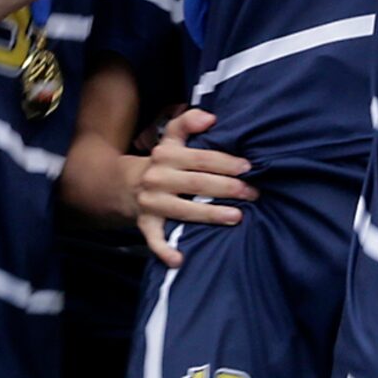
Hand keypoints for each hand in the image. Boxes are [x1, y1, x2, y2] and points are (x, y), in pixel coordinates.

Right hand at [136, 108, 254, 266]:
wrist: (125, 185)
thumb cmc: (162, 162)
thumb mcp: (171, 138)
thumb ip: (188, 123)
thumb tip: (210, 117)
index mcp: (166, 155)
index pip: (200, 158)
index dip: (225, 162)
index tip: (248, 167)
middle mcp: (158, 178)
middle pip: (197, 183)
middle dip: (227, 188)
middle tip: (252, 193)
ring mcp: (151, 203)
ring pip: (184, 210)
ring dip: (211, 215)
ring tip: (237, 217)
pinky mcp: (146, 224)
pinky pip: (154, 240)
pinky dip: (165, 251)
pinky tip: (179, 260)